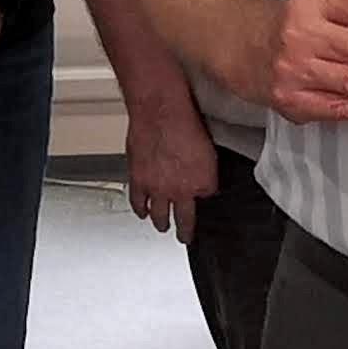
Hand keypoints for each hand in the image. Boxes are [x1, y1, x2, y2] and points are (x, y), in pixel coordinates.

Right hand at [122, 91, 213, 235]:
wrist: (160, 111)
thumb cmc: (184, 122)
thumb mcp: (208, 148)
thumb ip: (205, 169)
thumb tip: (204, 179)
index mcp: (203, 182)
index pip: (208, 199)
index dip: (204, 198)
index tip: (203, 205)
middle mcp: (180, 190)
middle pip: (184, 220)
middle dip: (185, 231)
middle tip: (185, 237)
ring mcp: (158, 189)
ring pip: (159, 217)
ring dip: (161, 224)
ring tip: (163, 227)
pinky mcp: (138, 182)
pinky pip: (138, 203)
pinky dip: (140, 210)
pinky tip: (142, 212)